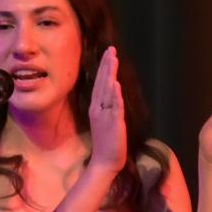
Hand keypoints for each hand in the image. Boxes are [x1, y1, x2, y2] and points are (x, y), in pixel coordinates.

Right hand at [86, 46, 126, 177]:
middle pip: (102, 83)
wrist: (105, 162)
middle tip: (110, 50)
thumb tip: (113, 95)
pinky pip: (114, 107)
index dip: (105, 68)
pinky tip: (115, 83)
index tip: (109, 54)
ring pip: (107, 91)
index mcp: (97, 108)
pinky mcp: (113, 123)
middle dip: (107, 66)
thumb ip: (109, 108)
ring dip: (109, 74)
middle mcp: (98, 109)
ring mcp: (105, 116)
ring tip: (112, 59)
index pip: (100, 84)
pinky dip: (114, 95)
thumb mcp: (107, 122)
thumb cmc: (108, 144)